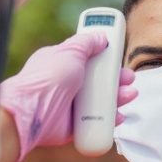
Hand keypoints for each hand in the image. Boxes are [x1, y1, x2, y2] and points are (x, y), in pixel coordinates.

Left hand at [0, 33, 136, 161]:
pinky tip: (118, 116)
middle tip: (128, 78)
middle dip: (117, 79)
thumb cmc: (47, 78)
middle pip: (99, 81)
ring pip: (101, 102)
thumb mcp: (70, 50)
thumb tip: (101, 36)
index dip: (105, 57)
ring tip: (129, 95)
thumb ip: (87, 42)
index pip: (89, 59)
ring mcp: (71, 106)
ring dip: (118, 98)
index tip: (118, 54)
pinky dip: (110, 119)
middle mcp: (68, 85)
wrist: (32, 112)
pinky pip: (97, 122)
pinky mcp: (75, 125)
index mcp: (64, 64)